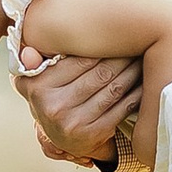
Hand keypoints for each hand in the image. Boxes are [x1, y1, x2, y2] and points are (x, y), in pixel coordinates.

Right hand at [14, 45, 142, 168]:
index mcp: (36, 86)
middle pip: (99, 73)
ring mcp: (72, 123)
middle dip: (122, 57)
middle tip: (138, 43)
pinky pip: (121, 108)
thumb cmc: (54, 95)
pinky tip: (143, 83)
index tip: (118, 35)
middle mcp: (51, 106)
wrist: (61, 136)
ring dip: (132, 72)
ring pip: (113, 89)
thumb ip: (36, 60)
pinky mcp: (92, 135)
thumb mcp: (38, 79)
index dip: (102, 45)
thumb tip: (28, 52)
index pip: (79, 59)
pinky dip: (135, 94)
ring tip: (142, 59)